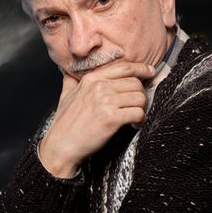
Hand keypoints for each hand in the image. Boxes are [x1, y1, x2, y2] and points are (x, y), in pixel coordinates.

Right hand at [38, 62, 154, 177]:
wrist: (61, 145)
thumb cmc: (64, 123)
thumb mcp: (65, 95)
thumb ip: (70, 81)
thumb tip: (69, 72)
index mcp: (91, 79)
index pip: (124, 67)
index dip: (141, 69)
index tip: (150, 72)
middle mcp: (99, 87)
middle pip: (135, 83)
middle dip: (141, 94)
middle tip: (137, 106)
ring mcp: (105, 101)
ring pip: (140, 97)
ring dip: (142, 108)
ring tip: (135, 117)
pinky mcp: (111, 118)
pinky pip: (138, 113)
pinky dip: (140, 120)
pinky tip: (133, 125)